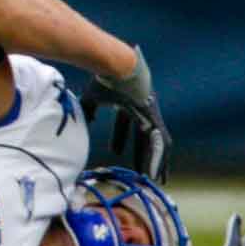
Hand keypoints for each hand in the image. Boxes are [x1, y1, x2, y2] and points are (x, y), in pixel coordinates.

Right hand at [80, 45, 170, 181]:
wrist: (116, 65)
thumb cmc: (104, 78)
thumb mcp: (92, 97)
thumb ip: (88, 109)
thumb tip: (84, 120)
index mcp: (127, 103)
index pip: (125, 125)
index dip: (120, 139)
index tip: (116, 152)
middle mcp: (142, 109)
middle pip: (144, 138)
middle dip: (142, 155)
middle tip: (141, 173)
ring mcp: (151, 113)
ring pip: (157, 143)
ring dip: (155, 162)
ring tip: (153, 180)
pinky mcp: (155, 117)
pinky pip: (160, 143)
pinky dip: (158, 159)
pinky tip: (155, 173)